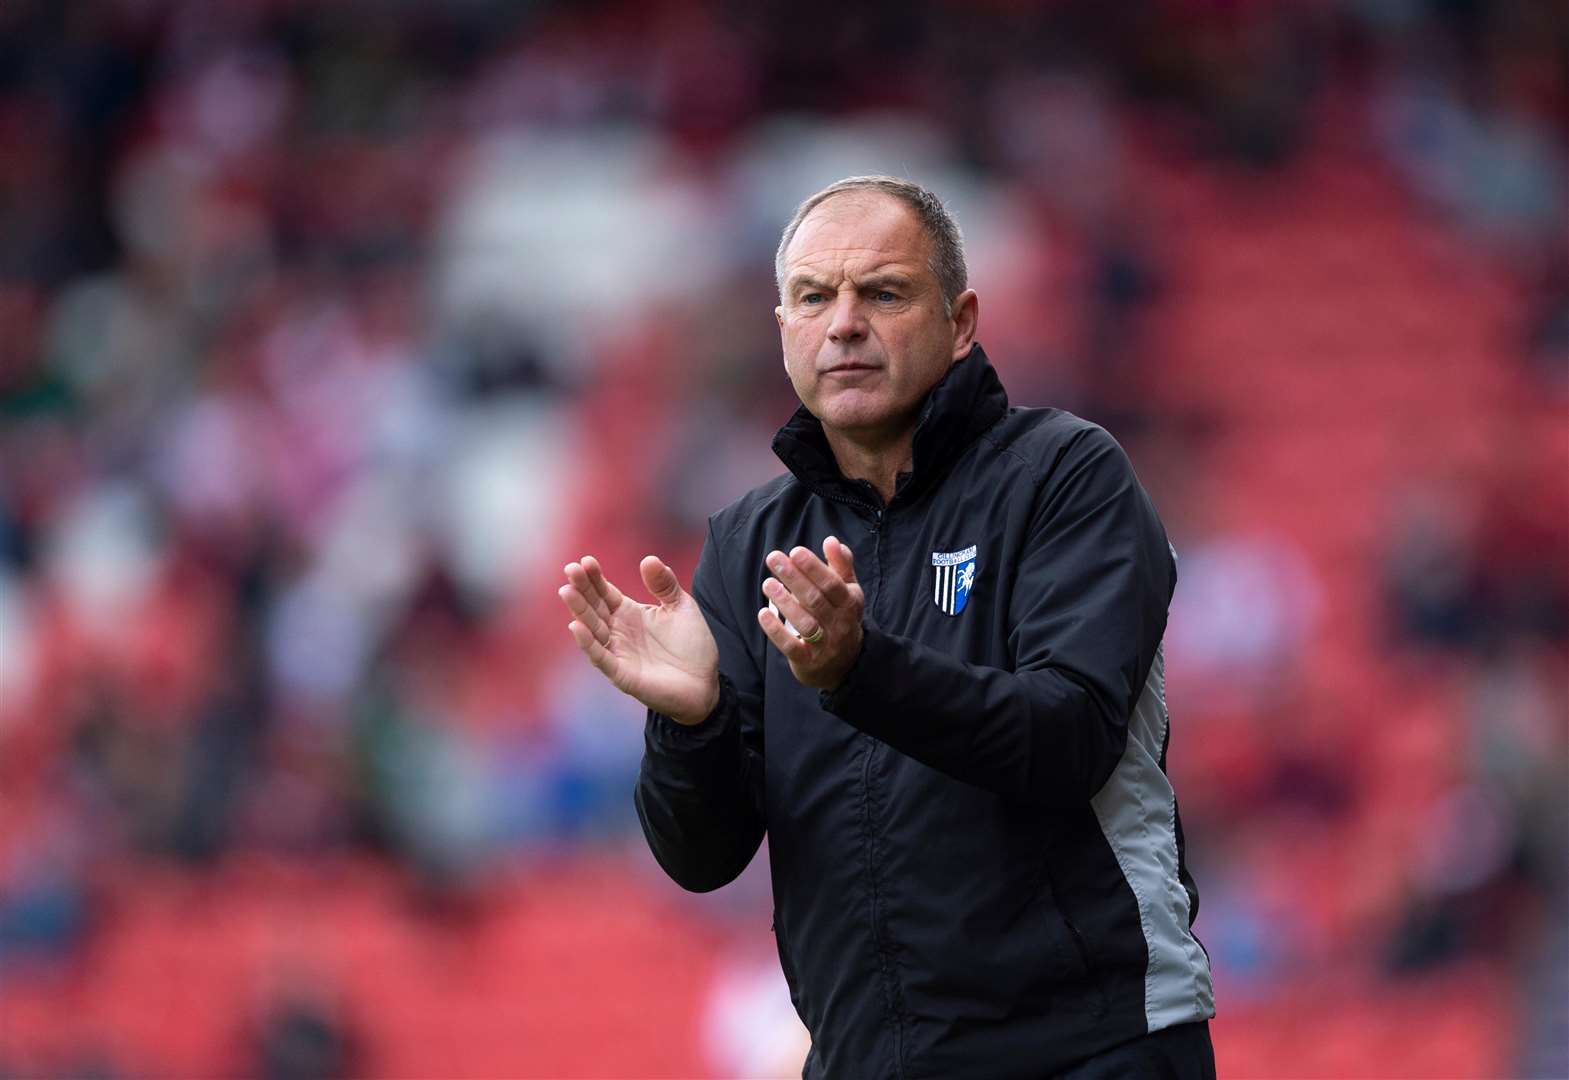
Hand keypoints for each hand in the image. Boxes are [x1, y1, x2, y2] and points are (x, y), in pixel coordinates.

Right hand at [560, 555, 719, 725]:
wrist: (705, 683)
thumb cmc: (691, 646)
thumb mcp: (681, 607)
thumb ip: (664, 584)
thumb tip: (648, 558)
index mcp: (629, 613)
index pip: (605, 592)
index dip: (594, 578)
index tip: (586, 560)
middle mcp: (618, 632)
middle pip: (594, 608)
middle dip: (581, 589)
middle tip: (570, 570)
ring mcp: (618, 653)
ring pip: (592, 630)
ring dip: (579, 612)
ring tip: (567, 591)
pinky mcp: (622, 674)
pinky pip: (601, 658)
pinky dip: (588, 644)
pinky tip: (576, 627)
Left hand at [757, 536, 863, 689]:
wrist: (844, 664)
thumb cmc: (841, 617)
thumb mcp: (848, 591)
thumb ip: (841, 565)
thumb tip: (832, 540)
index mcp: (850, 603)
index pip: (832, 584)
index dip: (814, 568)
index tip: (795, 551)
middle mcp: (840, 624)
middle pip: (816, 599)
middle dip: (793, 578)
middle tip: (773, 558)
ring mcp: (825, 644)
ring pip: (805, 622)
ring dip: (784, 602)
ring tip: (767, 583)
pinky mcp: (808, 660)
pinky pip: (791, 646)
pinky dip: (776, 631)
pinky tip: (763, 614)